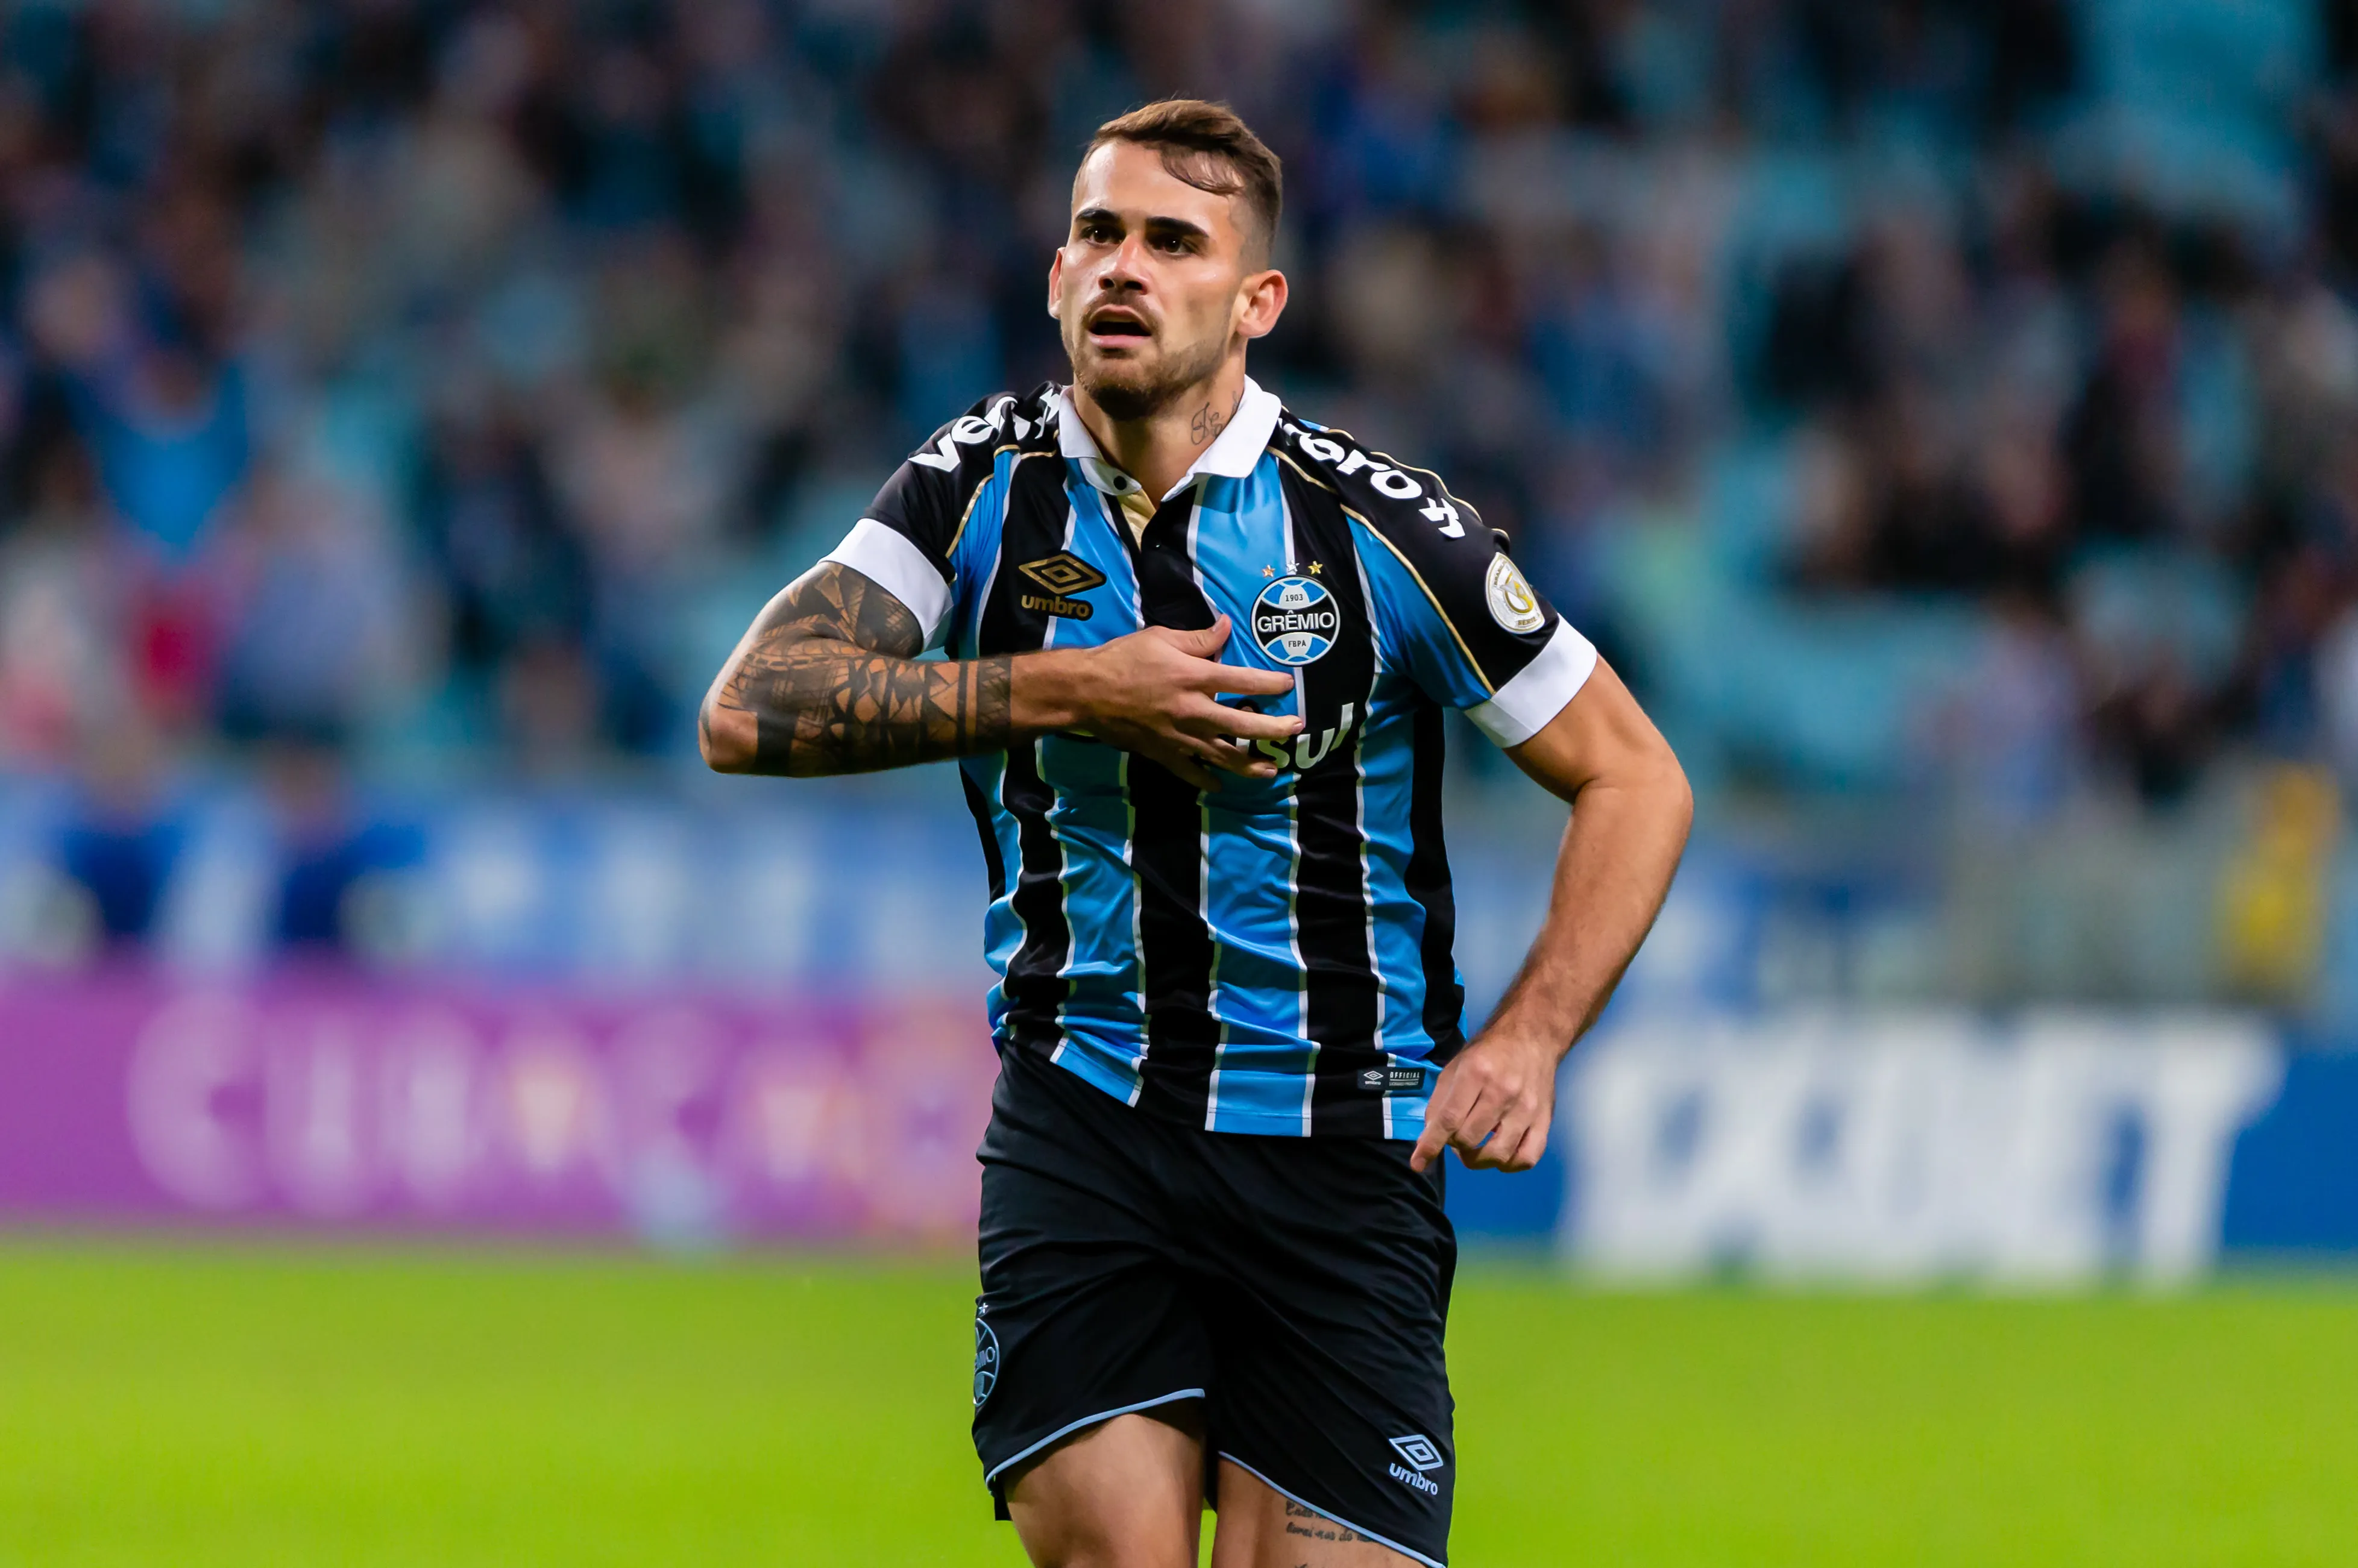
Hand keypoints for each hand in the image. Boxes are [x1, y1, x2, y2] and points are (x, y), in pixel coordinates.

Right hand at [1027, 616, 1299, 789]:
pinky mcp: (1163, 753)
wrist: (1086, 692)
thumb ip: (1198, 638)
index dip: (1271, 683)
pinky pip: (1190, 771)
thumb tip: (1227, 627)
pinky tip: (1220, 784)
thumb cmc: (1123, 659)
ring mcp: (1180, 736)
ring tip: (1271, 770)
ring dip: (1250, 764)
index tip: (1288, 685)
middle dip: (1274, 729)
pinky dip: (1207, 779)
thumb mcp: (1161, 637)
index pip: (1243, 680)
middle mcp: (1194, 710)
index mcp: (1194, 677)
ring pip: (1224, 755)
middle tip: (1295, 729)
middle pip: (1244, 724)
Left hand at [1409, 1028, 1561, 1173]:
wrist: (1532, 1037)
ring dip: (1478, 1160)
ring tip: (1474, 1149)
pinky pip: (1527, 1158)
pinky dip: (1509, 1166)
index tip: (1418, 1163)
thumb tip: (1428, 1139)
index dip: (1431, 1145)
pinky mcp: (1545, 1120)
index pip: (1449, 1119)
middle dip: (1454, 1146)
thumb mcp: (1455, 1067)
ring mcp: (1527, 1109)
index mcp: (1476, 1073)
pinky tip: (1500, 1156)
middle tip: (1455, 1137)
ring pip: (1498, 1155)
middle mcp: (1503, 1092)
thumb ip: (1439, 1103)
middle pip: (1470, 1139)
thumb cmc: (1488, 1053)